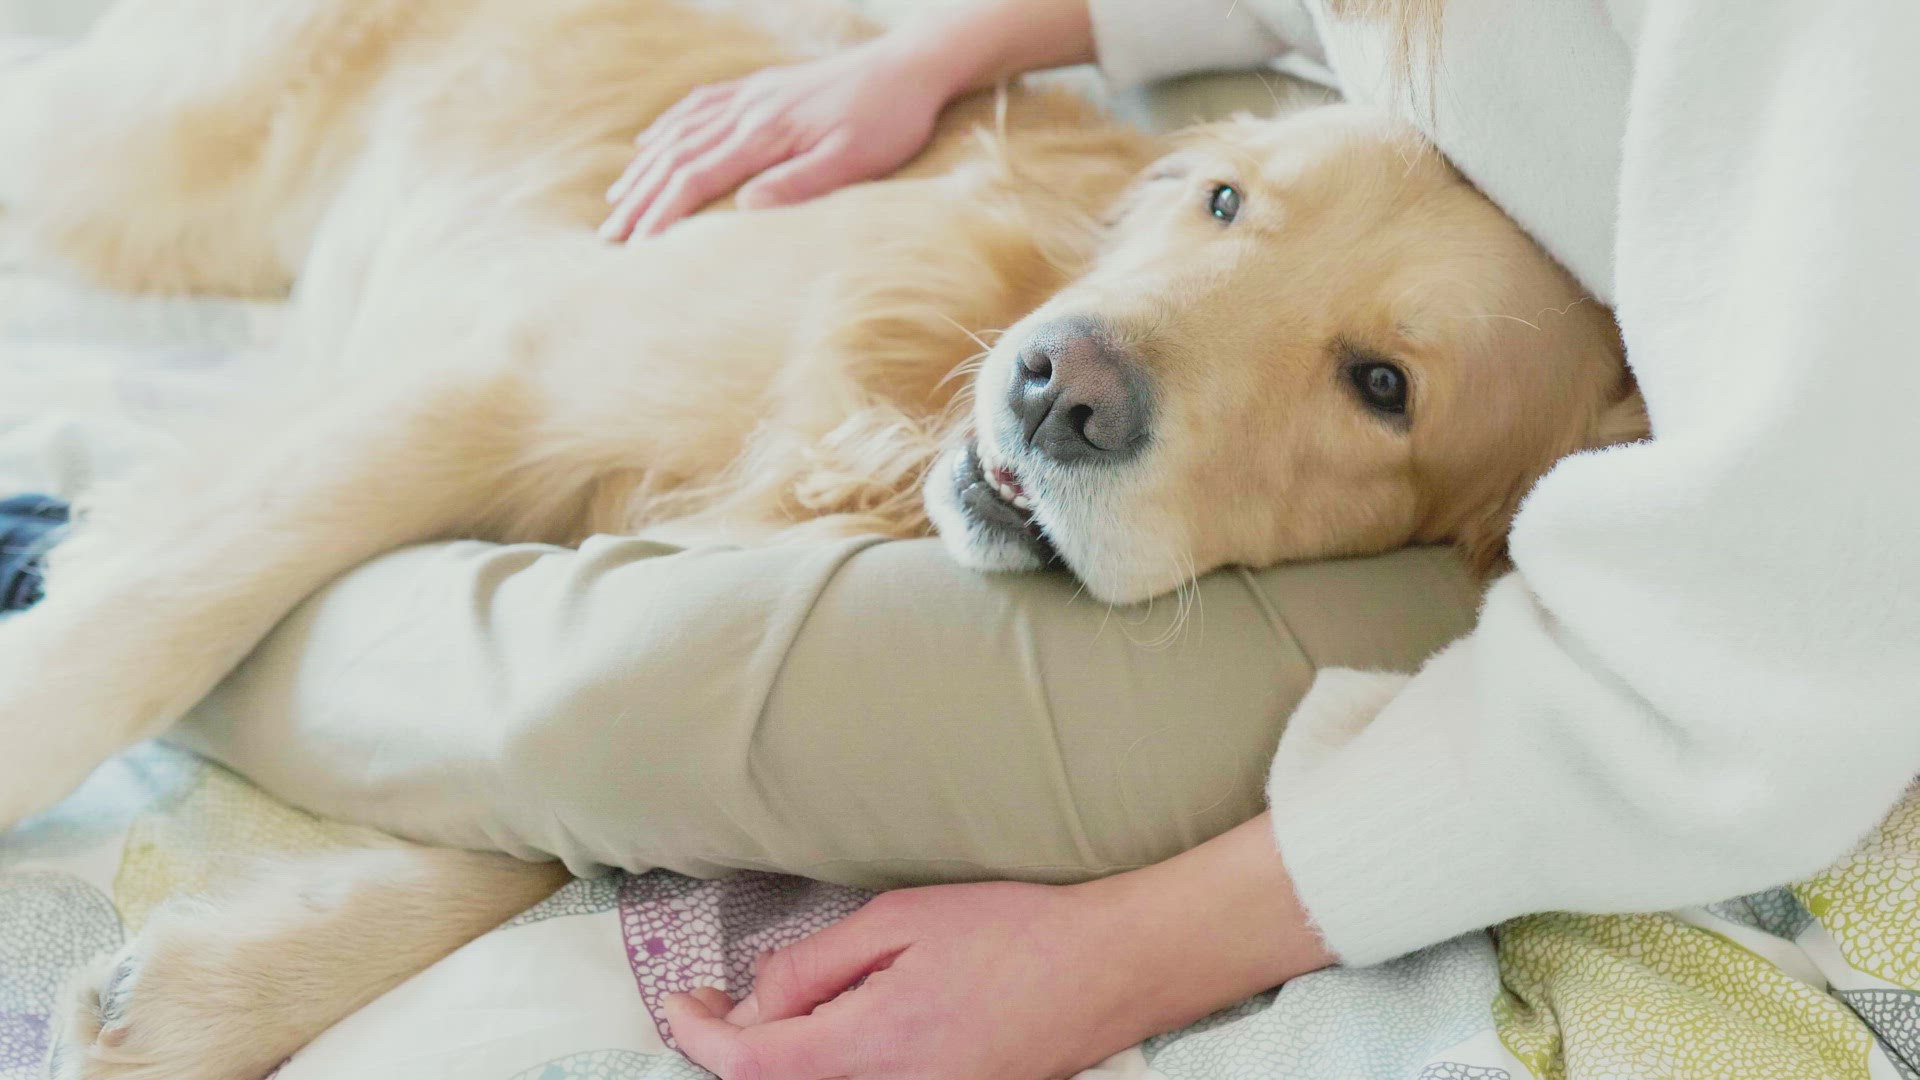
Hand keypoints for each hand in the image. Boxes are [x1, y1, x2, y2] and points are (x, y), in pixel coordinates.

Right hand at [600, 38, 952, 242]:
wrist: (908, 66)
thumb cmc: (888, 121)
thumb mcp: (853, 161)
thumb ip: (799, 184)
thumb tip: (744, 208)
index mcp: (765, 134)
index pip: (696, 178)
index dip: (662, 214)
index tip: (638, 248)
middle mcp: (747, 110)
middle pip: (675, 156)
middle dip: (640, 198)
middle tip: (610, 235)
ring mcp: (751, 94)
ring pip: (680, 131)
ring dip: (644, 167)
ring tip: (617, 198)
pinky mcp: (761, 86)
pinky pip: (698, 105)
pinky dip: (667, 126)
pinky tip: (651, 141)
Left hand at [663, 815, 1333, 1078]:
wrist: (1107, 970)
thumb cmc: (1011, 932)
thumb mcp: (900, 921)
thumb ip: (816, 965)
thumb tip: (757, 999)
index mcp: (874, 1046)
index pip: (753, 1066)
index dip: (701, 1037)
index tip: (680, 1000)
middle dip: (736, 1048)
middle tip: (715, 998)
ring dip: (782, 1059)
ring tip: (772, 1006)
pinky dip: (827, 1066)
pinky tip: (831, 1023)